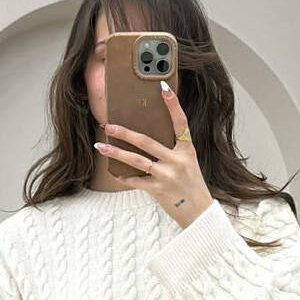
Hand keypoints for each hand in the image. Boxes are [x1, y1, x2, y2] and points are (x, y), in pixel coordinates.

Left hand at [94, 81, 213, 227]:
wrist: (198, 212)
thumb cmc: (191, 185)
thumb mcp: (187, 163)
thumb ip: (172, 150)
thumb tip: (144, 138)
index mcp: (187, 149)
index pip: (180, 122)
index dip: (172, 104)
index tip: (163, 87)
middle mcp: (178, 160)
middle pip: (147, 141)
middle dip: (125, 133)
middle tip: (109, 126)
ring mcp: (168, 175)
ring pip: (137, 160)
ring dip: (116, 153)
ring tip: (101, 146)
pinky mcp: (159, 190)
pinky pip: (136, 181)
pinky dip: (124, 177)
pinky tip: (114, 173)